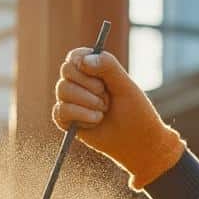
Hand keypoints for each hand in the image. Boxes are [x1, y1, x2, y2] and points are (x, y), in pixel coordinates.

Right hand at [52, 49, 184, 187]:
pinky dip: (81, 116)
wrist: (137, 143)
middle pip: (66, 71)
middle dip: (89, 84)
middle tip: (107, 96)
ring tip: (104, 111)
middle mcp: (79, 83)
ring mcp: (71, 101)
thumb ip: (108, 67)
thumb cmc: (135, 112)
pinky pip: (61, 111)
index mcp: (94, 69)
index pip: (75, 56)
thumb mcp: (126, 86)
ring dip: (88, 102)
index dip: (81, 61)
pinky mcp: (66, 120)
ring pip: (62, 90)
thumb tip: (84, 60)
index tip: (94, 71)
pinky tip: (95, 122)